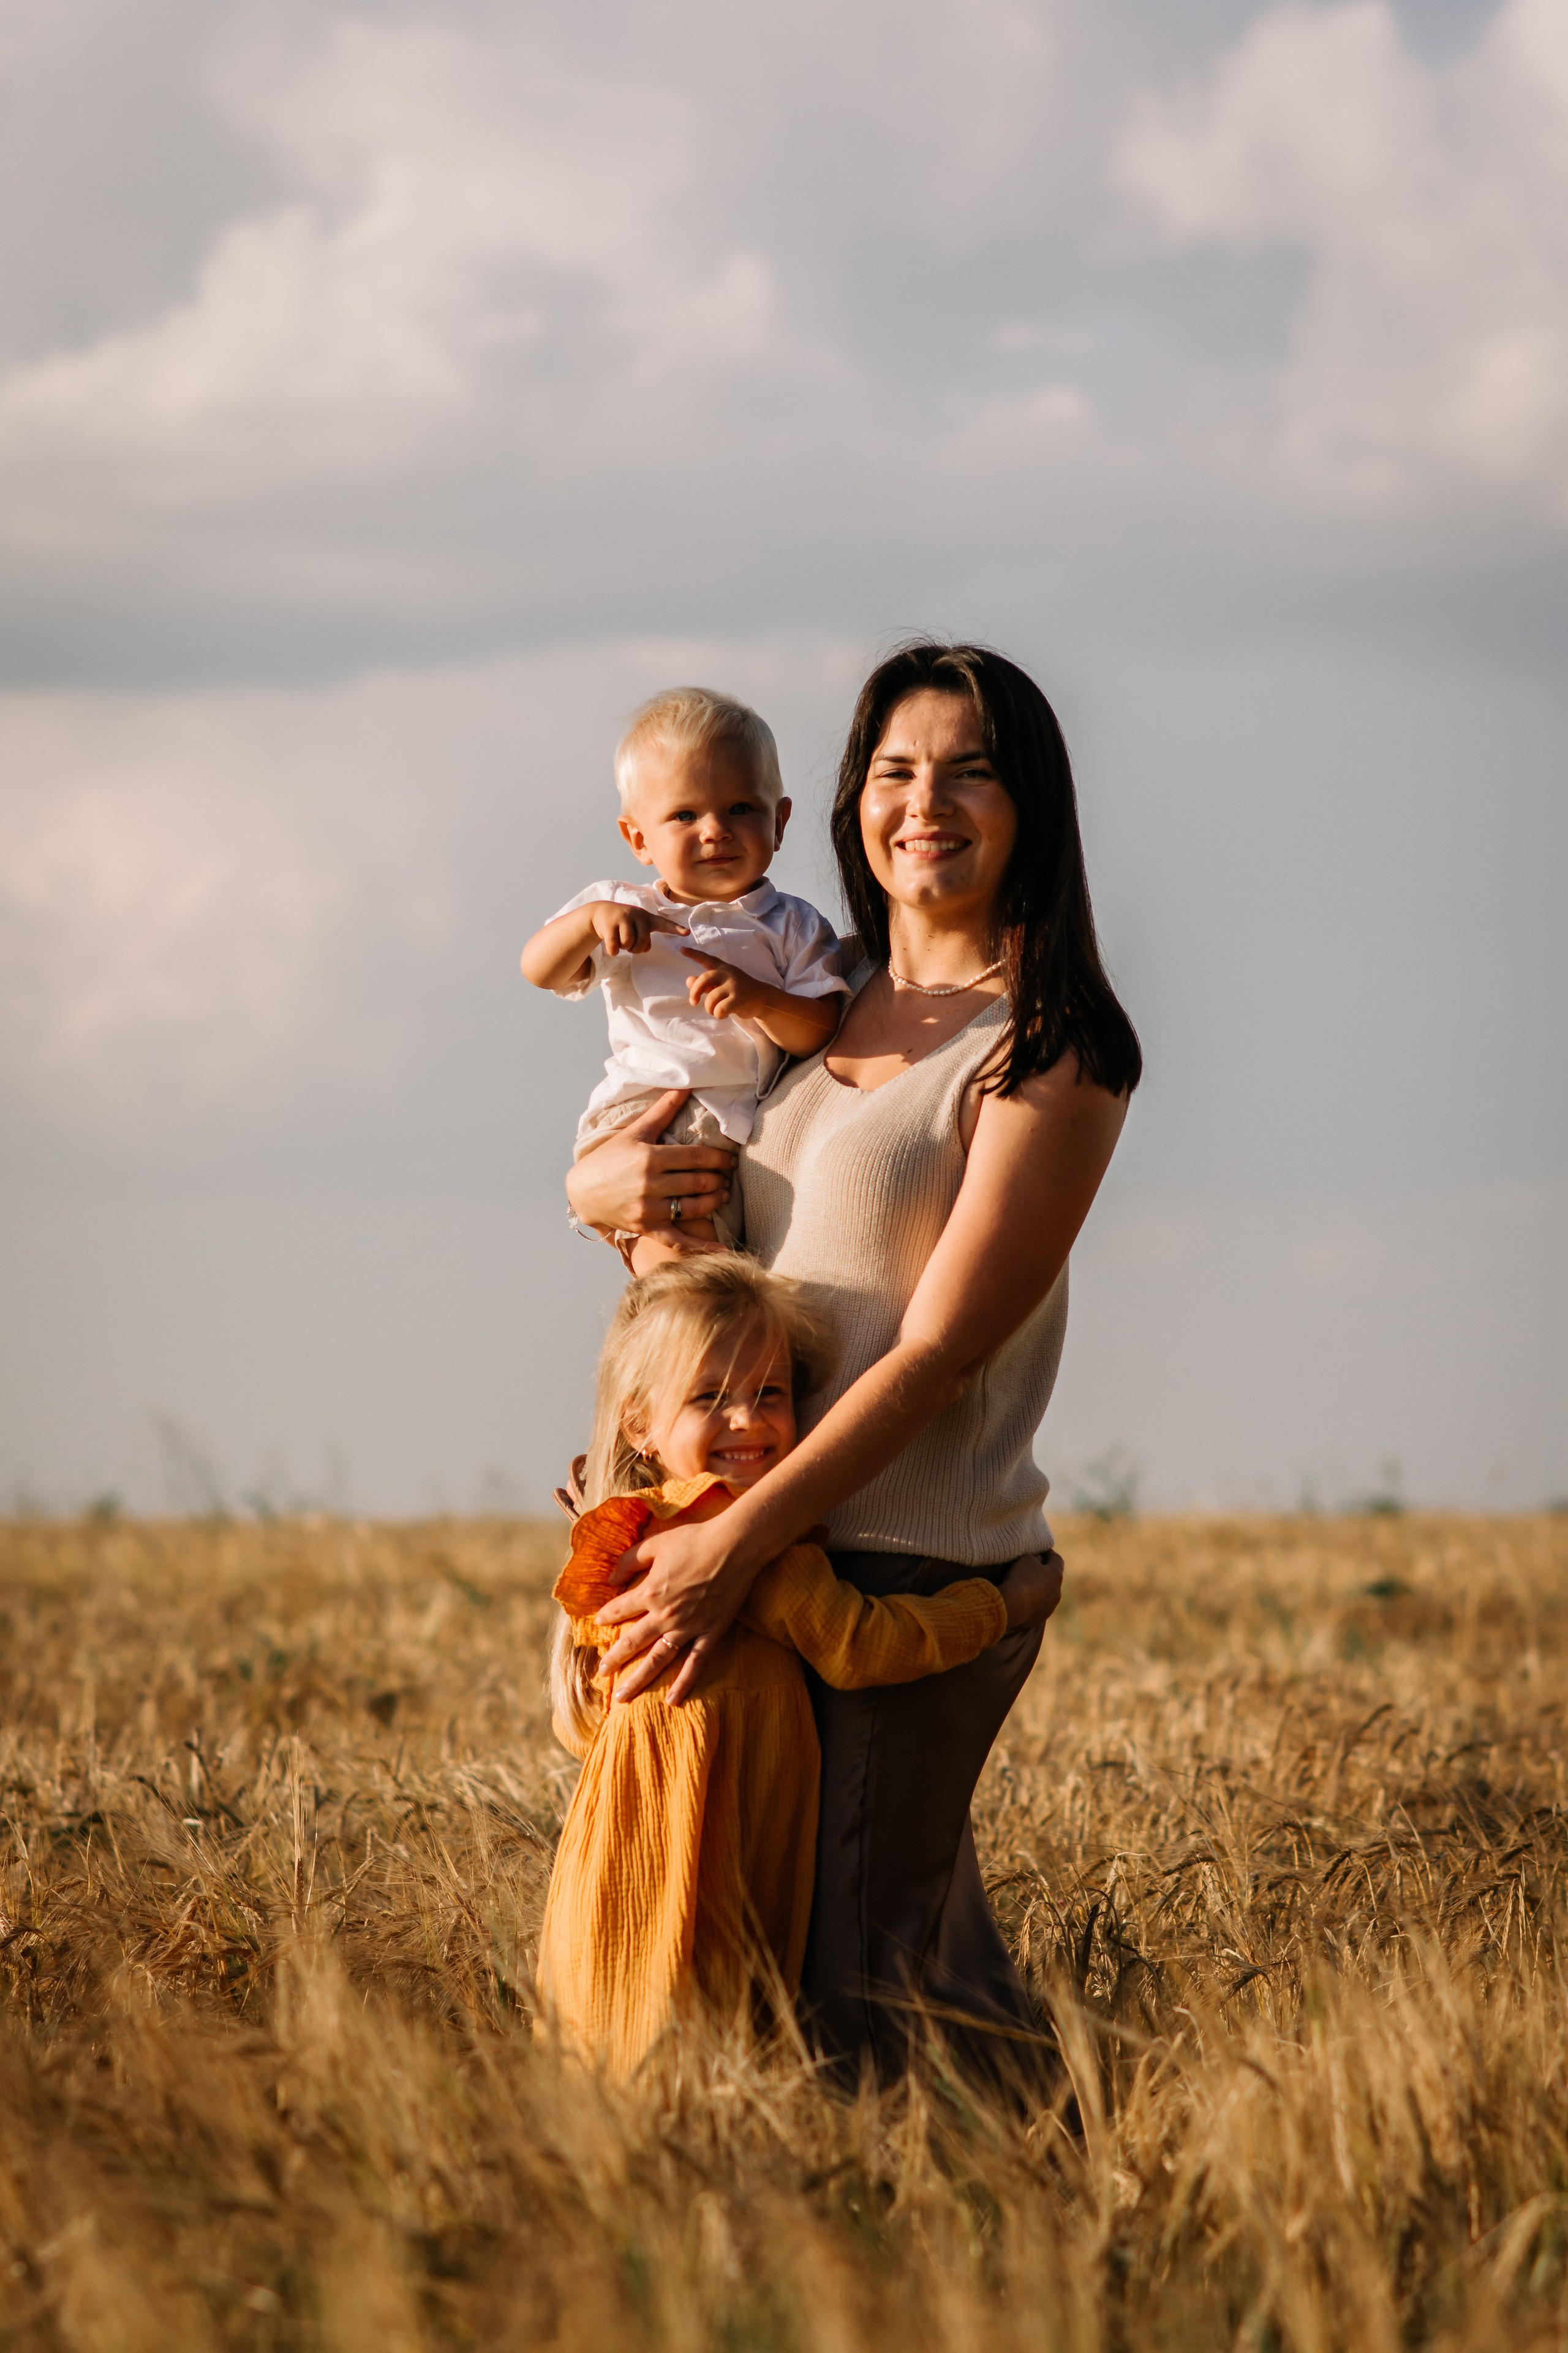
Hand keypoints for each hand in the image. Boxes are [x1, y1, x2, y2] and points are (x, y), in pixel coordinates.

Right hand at [566, 1089, 736, 1241]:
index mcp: (650, 1157)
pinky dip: (700, 1247)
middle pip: (697, 1182)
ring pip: (693, 1207)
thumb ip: (663, 1110)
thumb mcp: (636, 1131)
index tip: (730, 1160)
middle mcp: (649, 1184)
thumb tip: (684, 1084)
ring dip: (713, 1202)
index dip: (718, 1159)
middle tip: (728, 1177)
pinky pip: (678, 1240)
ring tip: (722, 1195)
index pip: (696, 1158)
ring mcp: (647, 1208)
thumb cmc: (610, 1157)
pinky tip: (721, 1250)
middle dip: (718, 1179)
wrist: (582, 1190)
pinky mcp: (645, 1227)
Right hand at [590, 902, 689, 956]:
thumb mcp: (637, 928)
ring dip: (624, 948)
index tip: (687, 933)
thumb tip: (646, 948)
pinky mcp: (610, 924)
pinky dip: (613, 950)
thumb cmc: (625, 924)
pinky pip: (615, 948)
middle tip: (629, 943)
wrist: (601, 912)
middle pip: (642, 943)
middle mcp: (638, 915)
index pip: (664, 924)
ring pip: (628, 944)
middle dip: (635, 948)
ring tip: (620, 939)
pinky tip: (610, 941)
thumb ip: (645, 938)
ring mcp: (623, 918)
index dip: (676, 929)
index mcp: (648, 918)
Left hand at [595, 1515, 755, 1704]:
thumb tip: (611, 1577)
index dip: (606, 1616)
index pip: (620, 1609)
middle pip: (633, 1641)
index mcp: (650, 1592)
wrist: (734, 1546)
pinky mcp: (711, 1633)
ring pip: (658, 1659)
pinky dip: (684, 1683)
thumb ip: (630, 1559)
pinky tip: (672, 1700)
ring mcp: (688, 1627)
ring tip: (622, 1696)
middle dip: (614, 1658)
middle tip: (600, 1672)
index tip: (598, 1623)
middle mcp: (665, 1615)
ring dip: (639, 1679)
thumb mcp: (656, 1543)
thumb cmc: (695, 1540)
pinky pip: (695, 1663)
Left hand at [681, 949, 768, 1022]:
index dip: (694, 954)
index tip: (682, 949)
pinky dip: (718, 1015)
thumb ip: (706, 983)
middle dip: (695, 992)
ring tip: (717, 1011)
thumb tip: (688, 980)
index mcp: (723, 968)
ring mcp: (733, 986)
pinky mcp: (738, 999)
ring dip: (710, 1009)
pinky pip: (719, 1010)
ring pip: (711, 1000)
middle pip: (703, 980)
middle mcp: (727, 974)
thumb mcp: (722, 984)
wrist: (762, 999)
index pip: (706, 959)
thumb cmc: (739, 991)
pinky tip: (724, 1014)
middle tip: (693, 1002)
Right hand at [998, 1549, 1063, 1631]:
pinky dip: (1032, 1602)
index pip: (1057, 1560)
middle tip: (1032, 1568)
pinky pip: (1037, 1607)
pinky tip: (1021, 1599)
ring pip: (1046, 1595)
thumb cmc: (1021, 1577)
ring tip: (1025, 1585)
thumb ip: (1034, 1557)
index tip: (1042, 1550)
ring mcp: (1050, 1607)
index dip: (1049, 1553)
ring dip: (1039, 1589)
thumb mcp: (1026, 1558)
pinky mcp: (1040, 1618)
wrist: (1013, 1605)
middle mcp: (1057, 1592)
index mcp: (1056, 1575)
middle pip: (1052, 1579)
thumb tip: (1037, 1560)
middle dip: (1044, 1573)